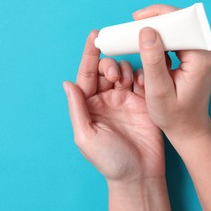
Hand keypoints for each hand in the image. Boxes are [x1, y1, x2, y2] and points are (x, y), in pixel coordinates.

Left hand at [63, 30, 164, 182]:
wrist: (140, 174)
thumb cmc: (110, 160)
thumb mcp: (86, 135)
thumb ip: (77, 108)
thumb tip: (67, 83)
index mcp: (89, 106)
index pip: (86, 75)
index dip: (89, 55)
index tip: (95, 36)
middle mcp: (106, 99)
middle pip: (105, 69)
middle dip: (108, 64)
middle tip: (114, 76)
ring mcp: (126, 99)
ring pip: (124, 71)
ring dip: (124, 69)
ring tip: (126, 82)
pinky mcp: (144, 102)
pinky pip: (141, 80)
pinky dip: (141, 75)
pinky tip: (140, 82)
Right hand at [133, 5, 210, 140]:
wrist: (189, 128)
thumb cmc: (175, 115)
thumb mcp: (159, 90)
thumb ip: (153, 61)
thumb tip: (146, 30)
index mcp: (201, 57)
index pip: (180, 23)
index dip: (157, 16)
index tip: (135, 19)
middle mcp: (205, 50)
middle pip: (179, 23)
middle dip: (154, 22)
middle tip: (131, 28)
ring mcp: (201, 52)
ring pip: (176, 29)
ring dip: (156, 31)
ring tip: (135, 36)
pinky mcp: (195, 56)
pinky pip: (176, 39)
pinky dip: (160, 40)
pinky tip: (147, 47)